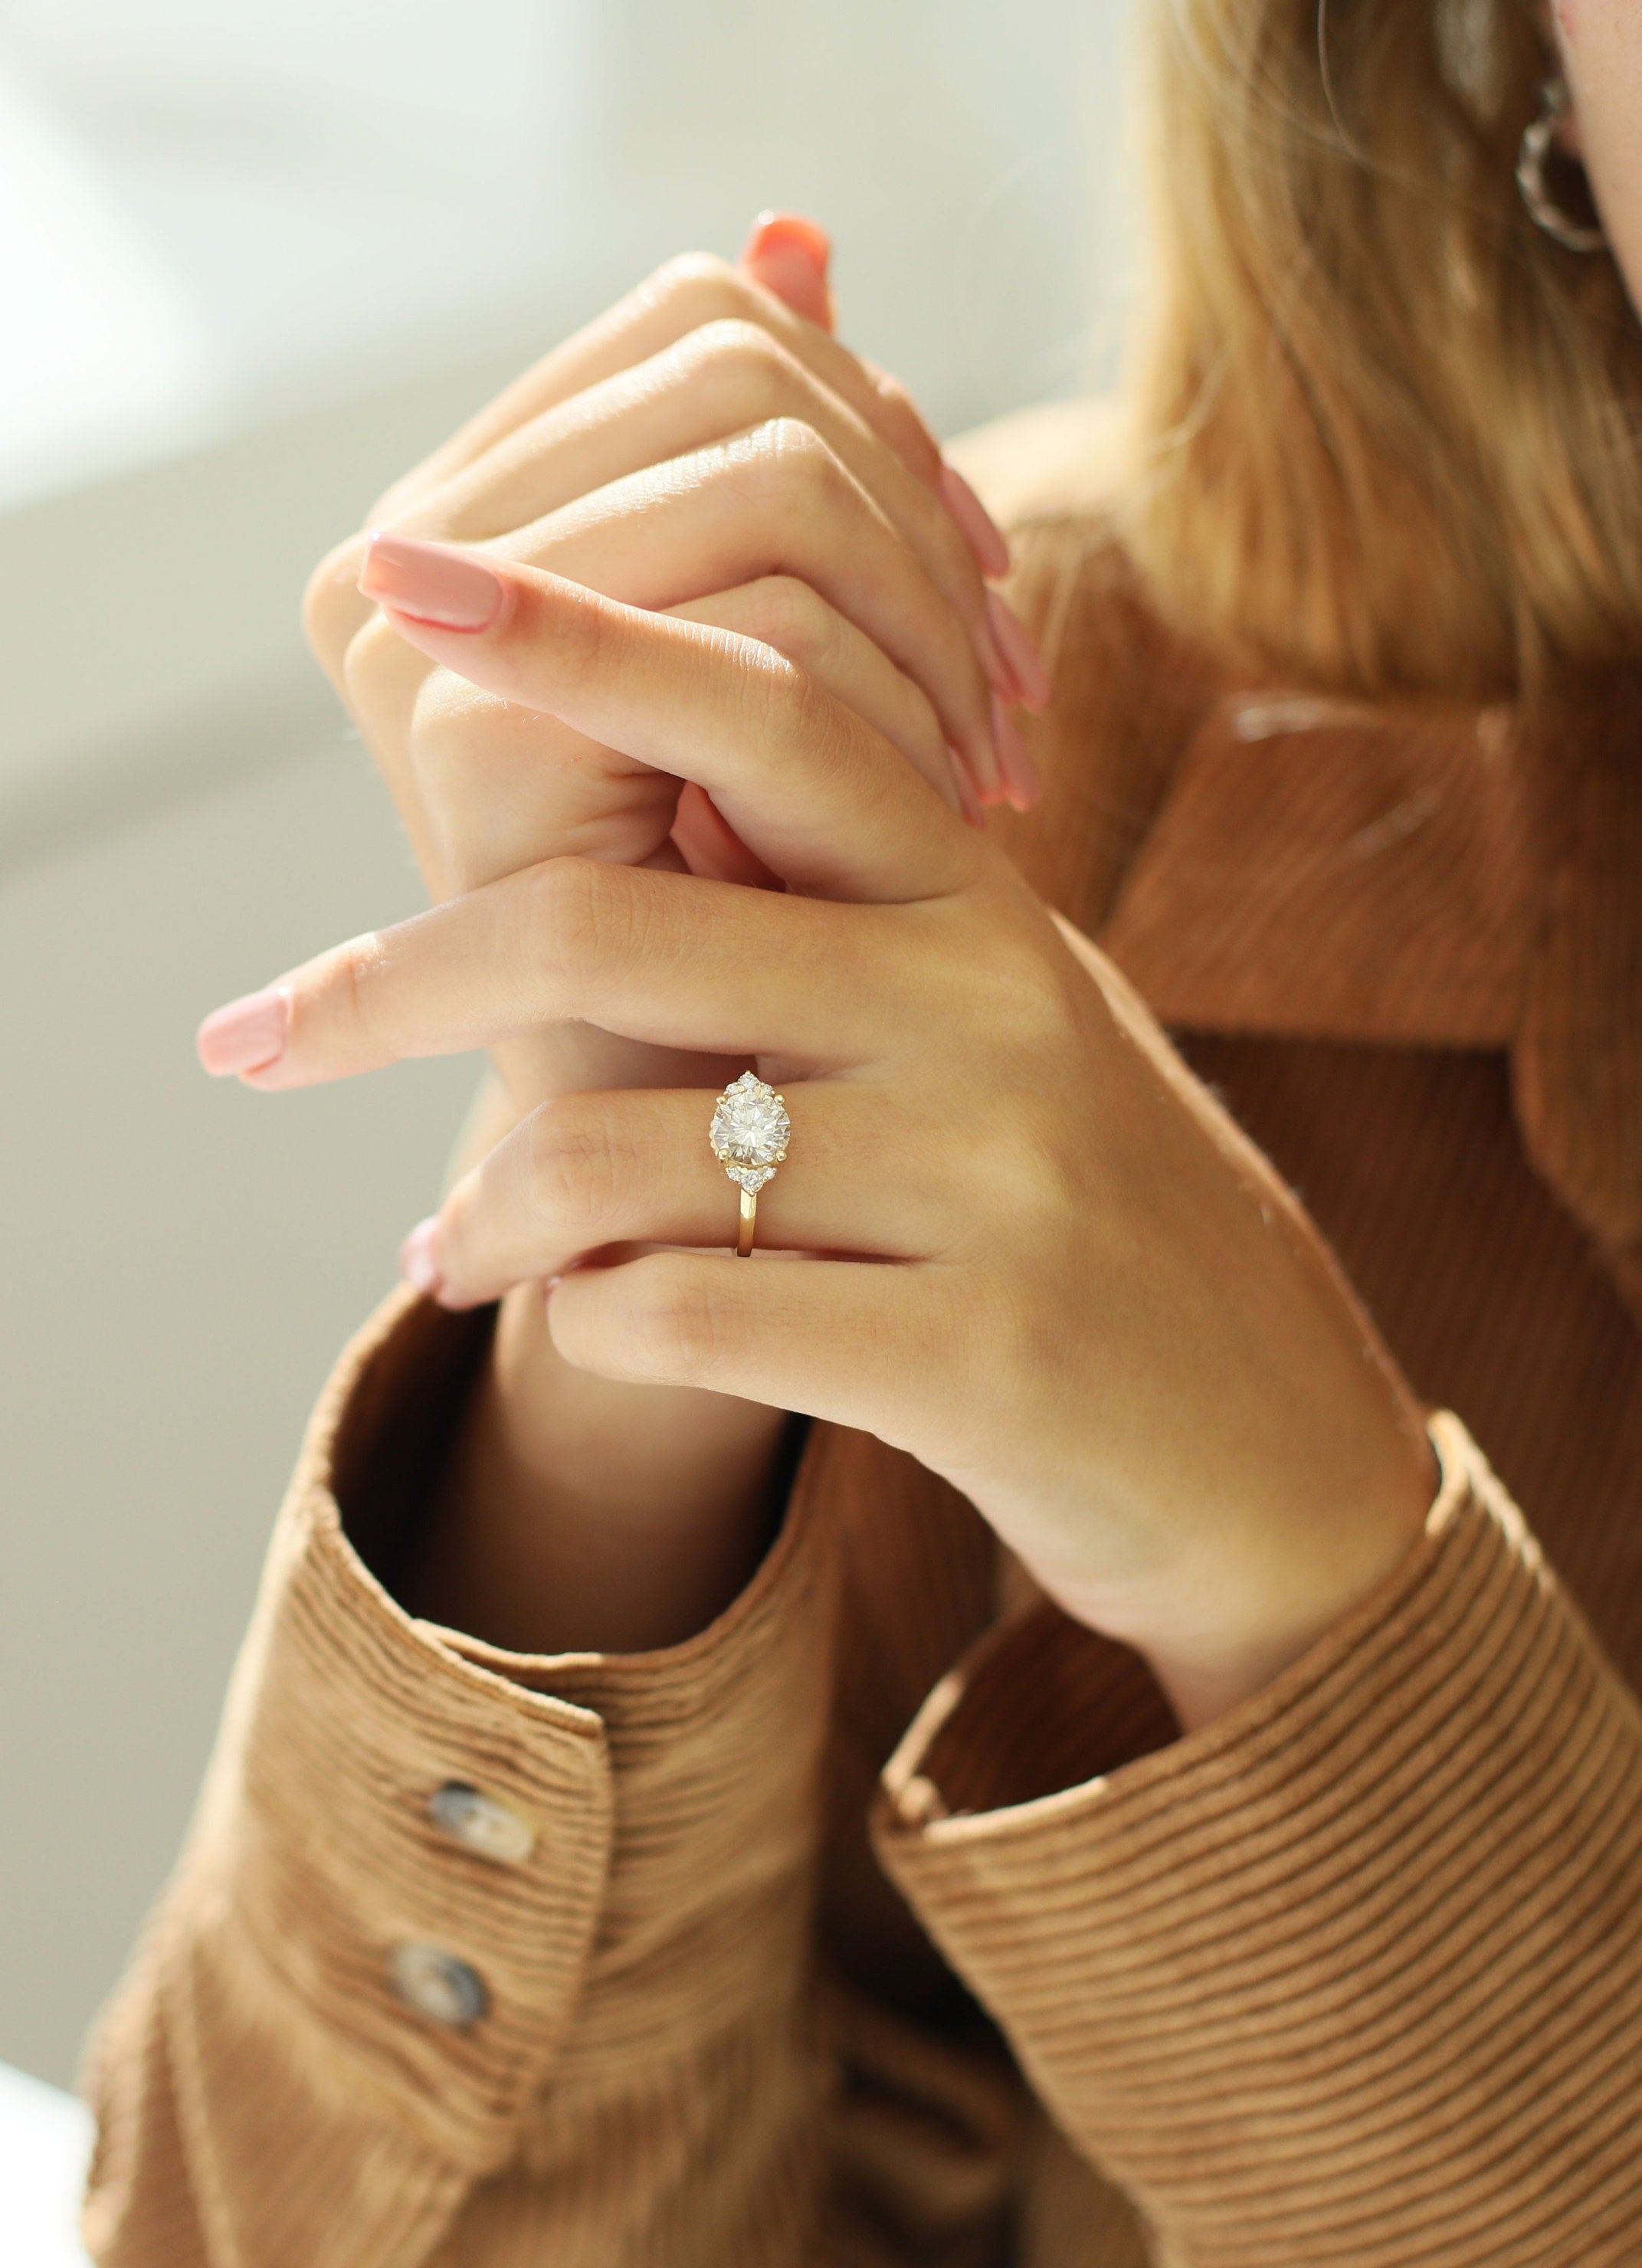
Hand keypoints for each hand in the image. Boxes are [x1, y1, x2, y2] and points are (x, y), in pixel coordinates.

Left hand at [202, 547, 1434, 1726]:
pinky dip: (589, 1325)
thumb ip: (834, 907)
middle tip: (256, 1033)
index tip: (404, 581)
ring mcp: (1001, 1180)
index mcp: (980, 895)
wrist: (1258, 1435)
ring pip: (627, 1161)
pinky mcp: (988, 1355)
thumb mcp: (985, 1021)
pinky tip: (584, 1325)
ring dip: (489, 1217)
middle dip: (390, 985)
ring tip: (446, 1257)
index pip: (765, 706)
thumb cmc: (1070, 1211)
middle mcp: (997, 1006)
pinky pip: (689, 1319)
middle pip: (617, 934)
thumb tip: (619, 771)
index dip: (574, 632)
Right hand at [301, 218, 1045, 1117]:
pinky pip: (765, 633)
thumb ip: (773, 464)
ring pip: (774, 485)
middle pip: (751, 377)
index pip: (711, 325)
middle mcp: (409, 555)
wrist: (711, 1177)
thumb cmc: (763, 929)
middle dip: (919, 529)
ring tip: (978, 779)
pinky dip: (896, 716)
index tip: (987, 580)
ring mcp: (423, 646)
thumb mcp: (790, 678)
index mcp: (471, 512)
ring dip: (920, 633)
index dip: (888, 422)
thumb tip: (801, 231)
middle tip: (1008, 704)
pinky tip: (941, 821)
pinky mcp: (475, 747)